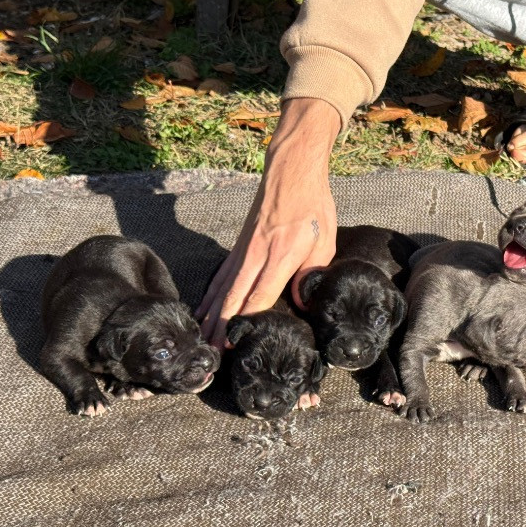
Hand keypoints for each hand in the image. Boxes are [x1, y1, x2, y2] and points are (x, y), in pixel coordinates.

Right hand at [197, 98, 340, 347]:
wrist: (291, 172)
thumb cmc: (313, 207)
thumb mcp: (324, 242)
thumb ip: (312, 274)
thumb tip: (301, 303)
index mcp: (280, 256)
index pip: (259, 296)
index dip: (247, 322)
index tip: (236, 343)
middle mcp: (256, 255)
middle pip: (234, 298)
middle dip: (221, 328)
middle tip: (211, 354)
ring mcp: (243, 251)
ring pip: (222, 289)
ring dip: (211, 317)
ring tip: (202, 341)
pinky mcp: (239, 247)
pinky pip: (220, 277)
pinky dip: (210, 297)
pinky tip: (201, 312)